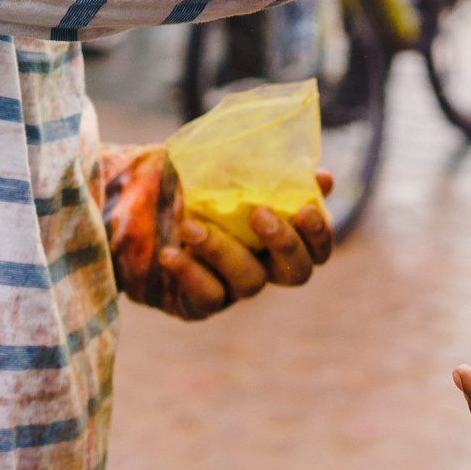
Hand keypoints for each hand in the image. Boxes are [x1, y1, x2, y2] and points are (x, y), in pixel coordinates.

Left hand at [155, 174, 335, 320]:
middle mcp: (266, 266)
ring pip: (250, 282)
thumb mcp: (232, 168)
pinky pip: (207, 296)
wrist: (146, 208)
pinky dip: (190, 273)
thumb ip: (273, 172)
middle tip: (258, 213)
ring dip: (223, 250)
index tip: (304, 208)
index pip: (318, 249)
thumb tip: (324, 178)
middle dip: (284, 243)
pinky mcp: (204, 301)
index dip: (319, 235)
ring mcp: (236, 286)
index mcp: (282, 236)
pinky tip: (170, 252)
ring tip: (190, 225)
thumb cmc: (200, 182)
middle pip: (297, 272)